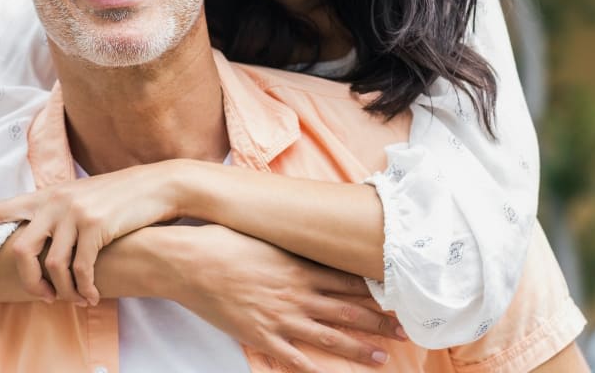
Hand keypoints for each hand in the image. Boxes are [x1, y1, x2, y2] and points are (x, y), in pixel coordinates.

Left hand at [0, 160, 180, 303]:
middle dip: (29, 282)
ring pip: (53, 265)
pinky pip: (81, 269)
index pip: (1, 208)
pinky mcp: (95, 226)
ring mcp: (75, 213)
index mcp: (48, 194)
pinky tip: (92, 296)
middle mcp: (55, 201)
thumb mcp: (81, 197)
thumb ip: (57, 211)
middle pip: (23, 250)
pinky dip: (84, 289)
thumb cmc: (117, 196)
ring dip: (61, 290)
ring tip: (73, 299)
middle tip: (44, 296)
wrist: (154, 186)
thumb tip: (39, 235)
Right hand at [163, 225, 406, 372]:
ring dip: (357, 348)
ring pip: (328, 337)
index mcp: (300, 267)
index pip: (347, 282)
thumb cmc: (225, 241)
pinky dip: (314, 370)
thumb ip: (291, 243)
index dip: (374, 293)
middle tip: (404, 331)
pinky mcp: (260, 336)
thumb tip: (310, 235)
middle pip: (347, 311)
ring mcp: (280, 318)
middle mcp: (297, 294)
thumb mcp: (265, 236)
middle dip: (378, 322)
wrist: (190, 262)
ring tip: (382, 357)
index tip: (397, 298)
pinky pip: (293, 358)